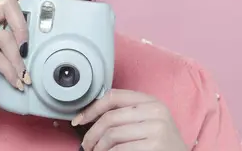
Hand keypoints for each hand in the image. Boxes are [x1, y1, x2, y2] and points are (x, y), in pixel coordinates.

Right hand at [0, 0, 55, 115]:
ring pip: (4, 36)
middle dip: (24, 27)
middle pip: (7, 5)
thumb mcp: (7, 53)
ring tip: (24, 75)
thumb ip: (19, 41)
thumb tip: (48, 38)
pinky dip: (10, 71)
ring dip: (18, 59)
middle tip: (28, 49)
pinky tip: (16, 82)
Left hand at [73, 89, 187, 150]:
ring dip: (98, 147)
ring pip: (112, 135)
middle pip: (109, 118)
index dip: (92, 108)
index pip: (113, 96)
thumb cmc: (161, 142)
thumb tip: (90, 115)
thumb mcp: (149, 120)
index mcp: (151, 101)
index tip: (80, 120)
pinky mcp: (154, 146)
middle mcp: (155, 111)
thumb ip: (126, 113)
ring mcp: (156, 128)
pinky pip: (119, 149)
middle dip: (92, 134)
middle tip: (87, 145)